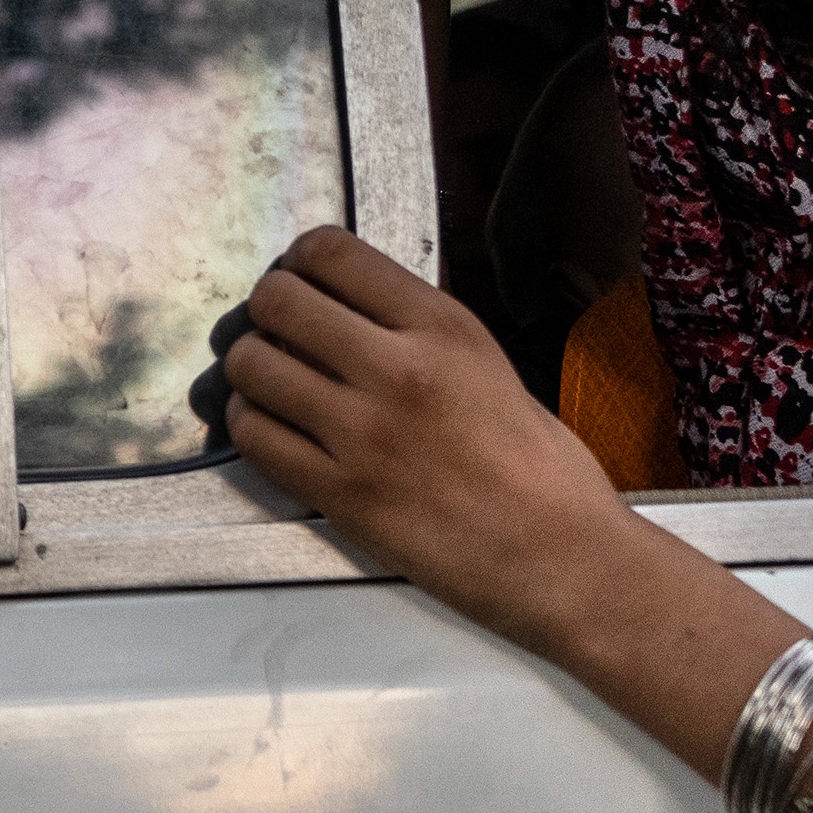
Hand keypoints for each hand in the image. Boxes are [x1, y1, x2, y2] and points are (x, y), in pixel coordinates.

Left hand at [215, 226, 632, 659]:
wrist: (563, 559)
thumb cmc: (544, 473)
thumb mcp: (491, 367)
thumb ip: (420, 334)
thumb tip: (354, 312)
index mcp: (444, 328)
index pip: (331, 253)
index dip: (299, 261)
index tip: (299, 278)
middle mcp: (399, 369)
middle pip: (277, 301)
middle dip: (266, 311)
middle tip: (276, 331)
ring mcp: (365, 434)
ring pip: (251, 368)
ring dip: (249, 370)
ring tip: (269, 383)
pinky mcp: (341, 495)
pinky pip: (255, 439)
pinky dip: (249, 426)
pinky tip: (270, 428)